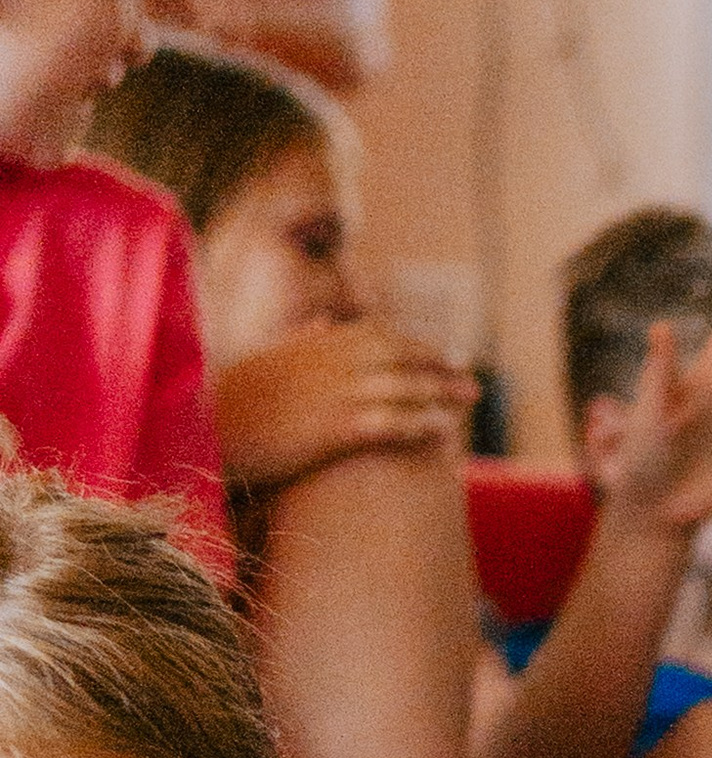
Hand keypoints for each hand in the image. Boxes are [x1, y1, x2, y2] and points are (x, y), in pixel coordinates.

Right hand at [213, 327, 476, 490]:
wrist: (197, 433)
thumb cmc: (223, 403)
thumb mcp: (263, 360)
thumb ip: (298, 342)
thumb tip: (320, 324)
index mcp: (311, 345)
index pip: (375, 334)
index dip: (412, 344)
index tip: (439, 354)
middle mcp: (327, 362)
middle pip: (399, 355)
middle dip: (438, 365)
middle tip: (469, 381)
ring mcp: (332, 392)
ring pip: (402, 385)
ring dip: (440, 391)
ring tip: (468, 400)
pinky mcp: (331, 427)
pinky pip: (391, 422)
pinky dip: (421, 424)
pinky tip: (444, 432)